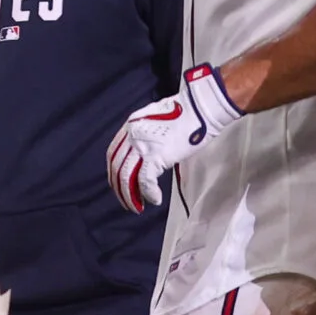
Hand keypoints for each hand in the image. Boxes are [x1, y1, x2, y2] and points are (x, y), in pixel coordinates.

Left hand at [106, 63, 242, 212]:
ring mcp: (142, 146)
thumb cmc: (188, 112)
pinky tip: (154, 199)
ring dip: (129, 195)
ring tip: (136, 207)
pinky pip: (145, 180)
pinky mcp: (156, 156)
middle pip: (116, 166)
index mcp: (131, 125)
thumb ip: (149, 133)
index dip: (114, 171)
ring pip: (126, 176)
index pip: (114, 153)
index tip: (119, 182)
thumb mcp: (158, 119)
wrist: (201, 107)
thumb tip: (152, 149)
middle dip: (118, 187)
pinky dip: (148, 193)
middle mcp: (132, 135)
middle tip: (126, 201)